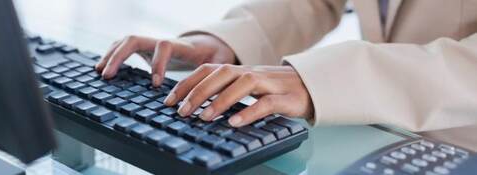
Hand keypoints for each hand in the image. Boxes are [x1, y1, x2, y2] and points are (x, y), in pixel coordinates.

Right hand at [95, 34, 235, 85]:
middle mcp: (160, 41)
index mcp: (179, 46)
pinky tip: (101, 69)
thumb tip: (218, 86)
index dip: (158, 63)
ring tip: (100, 72)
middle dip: (119, 56)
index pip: (164, 47)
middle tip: (108, 75)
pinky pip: (122, 47)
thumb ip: (217, 70)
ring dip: (111, 55)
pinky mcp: (143, 49)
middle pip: (134, 39)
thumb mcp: (217, 62)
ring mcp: (149, 43)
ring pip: (125, 41)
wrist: (205, 45)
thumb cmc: (211, 57)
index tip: (155, 84)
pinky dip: (111, 56)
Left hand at [164, 64, 313, 126]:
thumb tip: (196, 106)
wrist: (311, 87)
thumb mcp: (247, 87)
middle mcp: (252, 72)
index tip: (170, 100)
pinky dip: (249, 112)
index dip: (187, 83)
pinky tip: (234, 123)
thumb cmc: (274, 90)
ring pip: (242, 84)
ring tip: (205, 117)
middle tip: (182, 111)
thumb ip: (225, 91)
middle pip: (221, 74)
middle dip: (198, 92)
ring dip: (221, 100)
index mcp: (239, 70)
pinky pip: (266, 103)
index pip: (208, 70)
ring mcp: (270, 83)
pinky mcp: (286, 98)